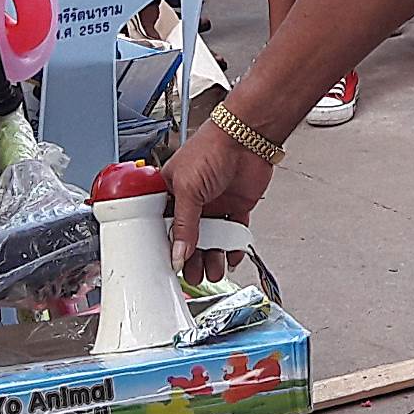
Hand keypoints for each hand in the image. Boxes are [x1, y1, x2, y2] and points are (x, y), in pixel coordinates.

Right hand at [164, 121, 275, 278]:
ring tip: (213, 272)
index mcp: (171, 192)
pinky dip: (233, 247)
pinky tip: (232, 258)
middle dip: (192, 258)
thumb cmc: (212, 147)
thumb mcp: (188, 188)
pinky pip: (233, 233)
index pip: (166, 227)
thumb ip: (185, 225)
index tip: (172, 265)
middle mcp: (192, 200)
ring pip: (212, 239)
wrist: (247, 137)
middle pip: (190, 238)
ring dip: (212, 257)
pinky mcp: (236, 206)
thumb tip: (178, 254)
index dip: (169, 247)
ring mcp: (215, 204)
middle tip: (194, 275)